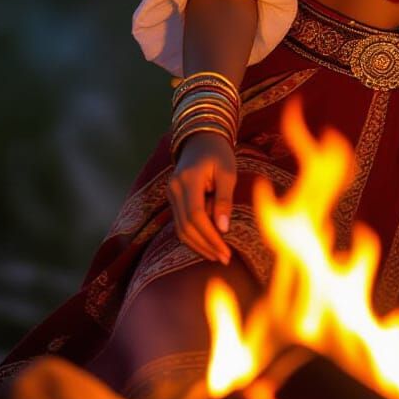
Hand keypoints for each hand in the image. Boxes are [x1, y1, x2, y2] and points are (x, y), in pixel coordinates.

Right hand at [167, 131, 236, 263]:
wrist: (201, 140)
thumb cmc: (219, 154)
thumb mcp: (227, 172)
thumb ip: (225, 199)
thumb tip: (223, 229)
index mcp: (188, 179)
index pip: (196, 215)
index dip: (210, 236)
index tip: (226, 250)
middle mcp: (174, 188)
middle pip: (186, 226)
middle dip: (205, 245)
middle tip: (224, 258)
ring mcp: (170, 194)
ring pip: (180, 229)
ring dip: (198, 245)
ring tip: (218, 256)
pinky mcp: (172, 199)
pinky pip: (180, 223)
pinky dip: (194, 237)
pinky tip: (208, 245)